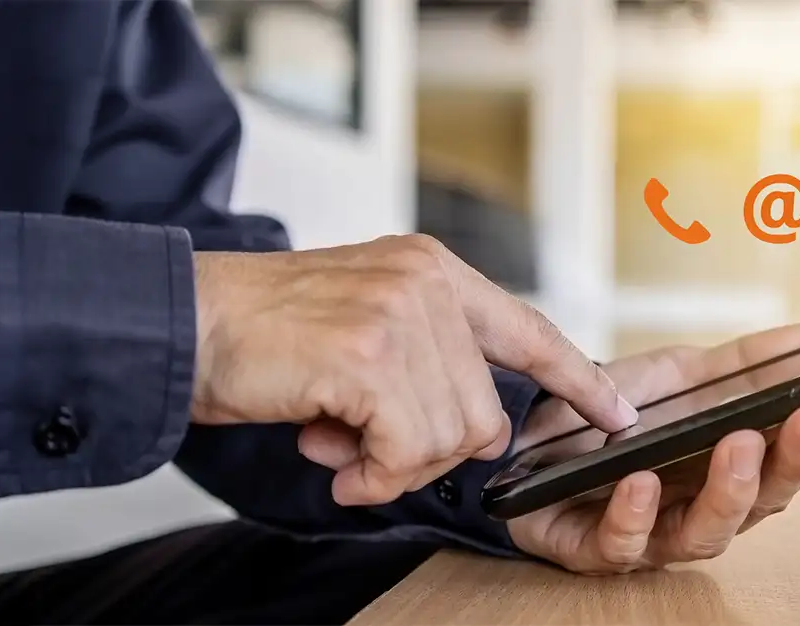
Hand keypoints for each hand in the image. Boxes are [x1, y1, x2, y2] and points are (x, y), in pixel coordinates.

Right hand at [190, 234, 636, 506]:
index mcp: (429, 270)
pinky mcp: (369, 356)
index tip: (618, 414)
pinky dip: (370, 475)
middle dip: (426, 452)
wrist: (181, 324)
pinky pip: (407, 451)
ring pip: (449, 439)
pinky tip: (328, 455)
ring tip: (333, 441)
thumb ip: (419, 358)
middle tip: (358, 445)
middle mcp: (425, 282)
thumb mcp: (359, 324)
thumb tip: (466, 433)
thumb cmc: (262, 338)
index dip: (576, 379)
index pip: (528, 329)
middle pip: (483, 413)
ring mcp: (400, 315)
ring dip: (390, 464)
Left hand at [509, 324, 799, 574]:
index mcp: (738, 464)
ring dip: (729, 490)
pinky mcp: (596, 549)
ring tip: (739, 445)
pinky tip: (639, 481)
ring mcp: (655, 532)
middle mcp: (706, 506)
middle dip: (798, 458)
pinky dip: (634, 515)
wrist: (523, 432)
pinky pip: (622, 544)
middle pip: (769, 497)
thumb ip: (746, 364)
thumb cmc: (609, 415)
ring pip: (706, 533)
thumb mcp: (680, 375)